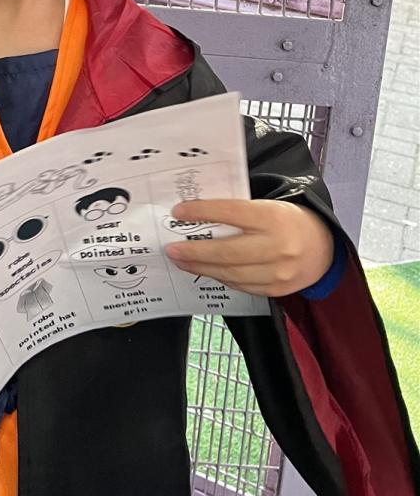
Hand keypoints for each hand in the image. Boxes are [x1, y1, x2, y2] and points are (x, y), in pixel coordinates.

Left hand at [165, 199, 334, 296]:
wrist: (323, 247)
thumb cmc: (287, 220)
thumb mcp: (267, 206)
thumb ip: (239, 211)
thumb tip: (197, 214)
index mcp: (273, 217)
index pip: (231, 212)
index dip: (202, 212)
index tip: (179, 212)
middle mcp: (277, 246)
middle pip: (227, 251)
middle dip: (195, 252)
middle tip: (172, 249)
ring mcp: (278, 272)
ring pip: (231, 273)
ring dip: (201, 268)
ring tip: (181, 261)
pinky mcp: (276, 290)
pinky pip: (240, 286)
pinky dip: (220, 278)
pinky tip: (205, 271)